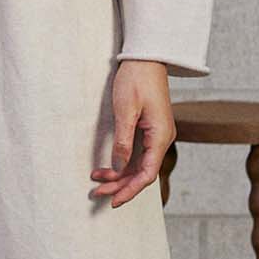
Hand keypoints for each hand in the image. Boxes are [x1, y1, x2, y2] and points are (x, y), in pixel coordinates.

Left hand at [90, 59, 172, 208]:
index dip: (130, 190)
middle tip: (96, 192)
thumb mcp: (125, 110)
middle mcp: (162, 138)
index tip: (113, 200)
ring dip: (119, 175)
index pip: (147, 174)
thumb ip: (123, 141)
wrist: (146, 57)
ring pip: (139, 165)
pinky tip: (106, 167)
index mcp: (160, 136)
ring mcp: (156, 134)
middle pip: (142, 173)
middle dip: (120, 185)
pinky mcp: (149, 129)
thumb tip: (119, 167)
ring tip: (96, 180)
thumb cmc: (136, 79)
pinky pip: (138, 154)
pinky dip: (122, 162)